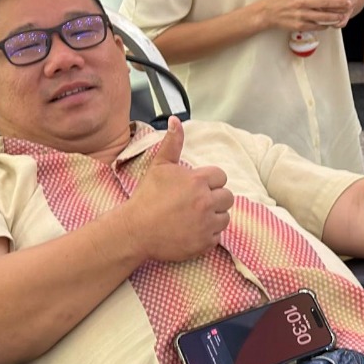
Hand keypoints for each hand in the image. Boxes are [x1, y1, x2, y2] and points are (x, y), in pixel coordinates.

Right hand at [123, 117, 232, 261]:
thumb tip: (175, 120)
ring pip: (225, 217)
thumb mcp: (159, 166)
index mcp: (197, 181)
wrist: (135, 230)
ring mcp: (207, 223)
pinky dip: (207, 234)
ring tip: (194, 217)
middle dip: (215, 198)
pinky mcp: (205, 243)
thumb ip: (172, 143)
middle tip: (196, 203)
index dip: (209, 182)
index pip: (221, 177)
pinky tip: (191, 230)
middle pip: (228, 197)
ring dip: (214, 216)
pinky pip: (217, 236)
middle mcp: (206, 201)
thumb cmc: (147, 197)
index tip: (196, 188)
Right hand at [260, 0, 351, 33]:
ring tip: (343, 14)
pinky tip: (331, 23)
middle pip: (324, 2)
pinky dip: (325, 25)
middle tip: (348, 2)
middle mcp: (300, 2)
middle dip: (339, 2)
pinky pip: (316, 26)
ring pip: (322, 16)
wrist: (267, 13)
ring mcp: (300, 14)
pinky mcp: (300, 25)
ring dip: (335, 16)